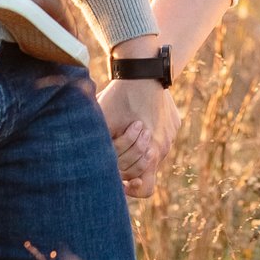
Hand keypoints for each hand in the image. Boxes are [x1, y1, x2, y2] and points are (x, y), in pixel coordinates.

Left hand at [99, 62, 178, 198]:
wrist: (143, 68)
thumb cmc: (120, 97)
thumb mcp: (103, 123)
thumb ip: (98, 148)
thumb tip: (84, 168)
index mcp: (151, 153)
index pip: (145, 190)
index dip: (131, 191)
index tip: (120, 182)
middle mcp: (164, 147)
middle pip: (147, 169)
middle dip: (132, 165)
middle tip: (117, 151)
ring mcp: (171, 133)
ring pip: (154, 150)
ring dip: (140, 147)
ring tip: (126, 129)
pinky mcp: (174, 121)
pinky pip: (162, 133)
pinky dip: (149, 131)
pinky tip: (137, 115)